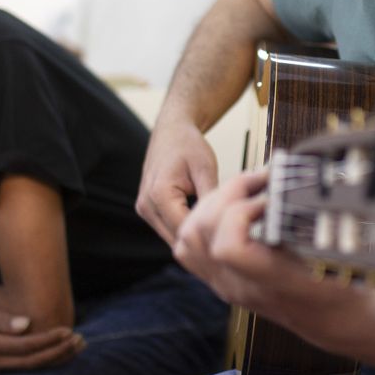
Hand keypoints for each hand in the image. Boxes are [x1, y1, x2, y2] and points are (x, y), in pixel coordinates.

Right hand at [0, 298, 84, 372]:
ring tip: (76, 348)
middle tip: (81, 341)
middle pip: (31, 363)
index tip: (69, 331)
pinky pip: (19, 369)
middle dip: (58, 353)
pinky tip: (56, 354)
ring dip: (53, 360)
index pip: (25, 347)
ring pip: (27, 369)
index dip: (49, 341)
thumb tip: (27, 325)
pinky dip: (40, 362)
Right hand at [136, 116, 218, 242]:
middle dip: (201, 243)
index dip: (209, 238)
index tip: (229, 241)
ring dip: (192, 239)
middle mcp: (146, 206)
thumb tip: (225, 223)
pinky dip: (185, 231)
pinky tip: (204, 227)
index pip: (185, 231)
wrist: (171, 131)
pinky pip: (168, 230)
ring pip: (172, 238)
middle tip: (227, 244)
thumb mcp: (205, 169)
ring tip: (217, 235)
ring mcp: (144, 210)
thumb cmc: (187, 145)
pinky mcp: (148, 211)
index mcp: (159, 195)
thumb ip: (211, 199)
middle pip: (177, 240)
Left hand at [173, 168, 364, 337]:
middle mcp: (239, 286)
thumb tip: (295, 184)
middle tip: (259, 179)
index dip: (242, 211)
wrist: (334, 321)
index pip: (228, 247)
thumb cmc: (342, 288)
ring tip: (245, 189)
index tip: (272, 196)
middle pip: (200, 234)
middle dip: (226, 194)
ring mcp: (226, 284)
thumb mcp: (340, 256)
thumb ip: (315, 223)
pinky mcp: (223, 280)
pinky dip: (204, 219)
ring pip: (188, 239)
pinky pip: (192, 248)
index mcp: (269, 283)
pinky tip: (235, 207)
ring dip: (212, 203)